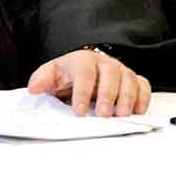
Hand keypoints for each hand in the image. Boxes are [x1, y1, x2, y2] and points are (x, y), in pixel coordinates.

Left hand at [27, 49, 150, 116]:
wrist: (82, 69)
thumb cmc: (68, 74)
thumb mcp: (51, 75)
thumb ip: (42, 80)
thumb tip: (33, 88)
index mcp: (82, 60)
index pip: (84, 72)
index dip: (83, 92)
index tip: (79, 111)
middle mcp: (104, 63)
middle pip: (110, 74)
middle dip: (108, 95)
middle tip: (104, 115)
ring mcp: (120, 70)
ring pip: (129, 79)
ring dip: (126, 98)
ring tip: (121, 115)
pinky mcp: (133, 79)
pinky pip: (142, 85)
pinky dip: (142, 97)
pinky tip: (136, 110)